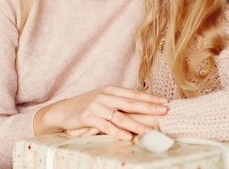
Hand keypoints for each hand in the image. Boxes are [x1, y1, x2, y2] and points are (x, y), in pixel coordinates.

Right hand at [34, 85, 167, 140]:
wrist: (62, 111)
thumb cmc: (86, 106)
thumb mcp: (103, 100)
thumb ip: (119, 102)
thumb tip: (141, 107)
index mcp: (110, 90)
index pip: (134, 94)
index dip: (150, 98)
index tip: (166, 101)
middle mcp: (104, 96)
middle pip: (130, 102)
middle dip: (149, 107)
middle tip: (165, 111)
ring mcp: (96, 106)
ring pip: (120, 116)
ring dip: (136, 124)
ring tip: (149, 130)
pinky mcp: (87, 117)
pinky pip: (105, 126)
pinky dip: (117, 132)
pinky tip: (127, 137)